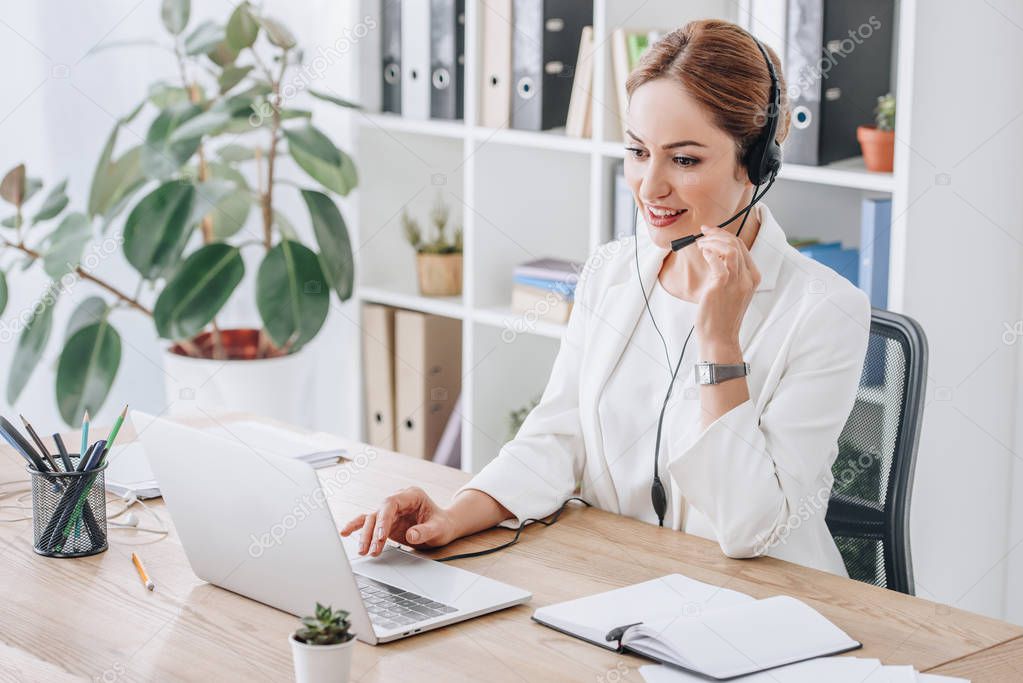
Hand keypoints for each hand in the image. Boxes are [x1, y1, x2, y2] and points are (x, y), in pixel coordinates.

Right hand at [340, 486, 457, 556]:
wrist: (443, 526)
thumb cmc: (443, 524)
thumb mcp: (440, 529)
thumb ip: (426, 531)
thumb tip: (411, 535)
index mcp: (411, 496)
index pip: (391, 503)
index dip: (383, 519)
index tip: (381, 536)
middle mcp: (398, 500)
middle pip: (378, 512)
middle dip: (372, 532)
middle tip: (371, 550)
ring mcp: (391, 511)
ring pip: (371, 519)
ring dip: (365, 535)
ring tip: (362, 551)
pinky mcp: (386, 522)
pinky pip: (369, 523)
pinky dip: (358, 528)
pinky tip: (345, 533)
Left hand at [694, 224, 760, 343]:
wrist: (719, 338)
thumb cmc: (721, 316)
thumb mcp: (730, 291)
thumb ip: (728, 273)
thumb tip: (714, 253)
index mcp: (752, 278)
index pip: (742, 247)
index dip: (725, 235)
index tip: (710, 231)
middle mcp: (747, 278)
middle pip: (736, 244)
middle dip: (717, 234)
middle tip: (702, 233)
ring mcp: (737, 282)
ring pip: (729, 249)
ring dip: (712, 241)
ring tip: (700, 244)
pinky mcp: (722, 286)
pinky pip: (718, 261)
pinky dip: (709, 253)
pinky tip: (703, 253)